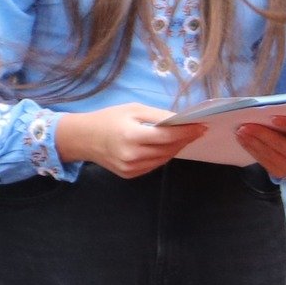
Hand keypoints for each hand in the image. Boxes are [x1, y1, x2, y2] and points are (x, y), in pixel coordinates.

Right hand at [57, 103, 201, 178]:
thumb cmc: (108, 119)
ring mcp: (131, 168)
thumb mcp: (133, 110)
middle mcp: (132, 156)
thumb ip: (158, 116)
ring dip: (176, 148)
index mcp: (132, 136)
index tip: (202, 126)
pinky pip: (154, 165)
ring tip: (186, 137)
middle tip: (197, 130)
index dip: (187, 132)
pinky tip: (168, 146)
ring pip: (163, 159)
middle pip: (168, 149)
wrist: (83, 138)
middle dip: (185, 139)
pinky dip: (163, 156)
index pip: (168, 136)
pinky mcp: (130, 175)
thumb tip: (181, 120)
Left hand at [238, 117, 285, 178]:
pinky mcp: (279, 173)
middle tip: (245, 126)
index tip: (273, 117)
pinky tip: (244, 141)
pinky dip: (251, 150)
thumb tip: (268, 113)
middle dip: (261, 134)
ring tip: (240, 132)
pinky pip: (263, 161)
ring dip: (252, 142)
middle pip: (280, 144)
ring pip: (268, 154)